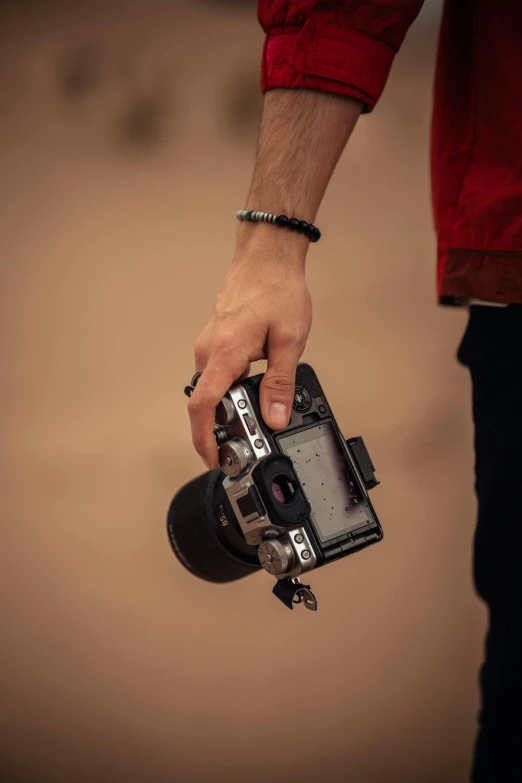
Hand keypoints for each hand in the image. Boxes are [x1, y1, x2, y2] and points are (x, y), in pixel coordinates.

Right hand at [188, 234, 311, 469]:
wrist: (268, 257)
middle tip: (245, 445)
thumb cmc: (277, 290)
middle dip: (220, 430)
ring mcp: (209, 344)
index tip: (213, 458)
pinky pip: (216, 375)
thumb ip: (280, 383)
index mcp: (225, 352)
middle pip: (205, 402)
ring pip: (211, 389)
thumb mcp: (289, 341)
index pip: (203, 405)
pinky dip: (229, 392)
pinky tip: (252, 393)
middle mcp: (209, 350)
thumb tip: (274, 417)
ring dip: (227, 410)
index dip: (204, 438)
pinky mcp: (215, 341)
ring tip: (254, 421)